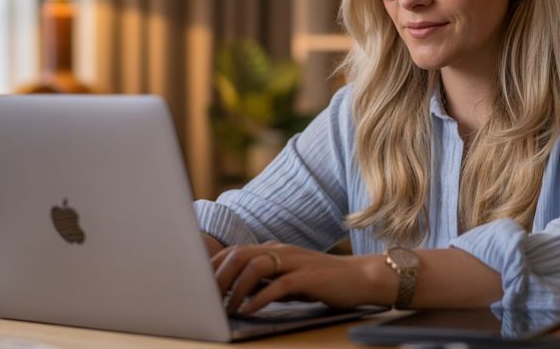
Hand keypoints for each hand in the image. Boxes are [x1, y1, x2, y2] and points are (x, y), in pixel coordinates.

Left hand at [211, 241, 395, 314]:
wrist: (361, 278)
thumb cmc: (324, 281)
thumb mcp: (290, 279)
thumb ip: (267, 281)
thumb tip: (238, 293)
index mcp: (275, 249)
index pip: (235, 252)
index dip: (214, 267)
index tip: (199, 286)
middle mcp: (282, 250)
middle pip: (239, 255)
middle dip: (217, 276)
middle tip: (205, 298)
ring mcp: (294, 261)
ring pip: (254, 267)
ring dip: (235, 289)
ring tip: (225, 308)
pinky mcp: (307, 276)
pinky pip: (277, 285)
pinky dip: (259, 299)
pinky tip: (248, 310)